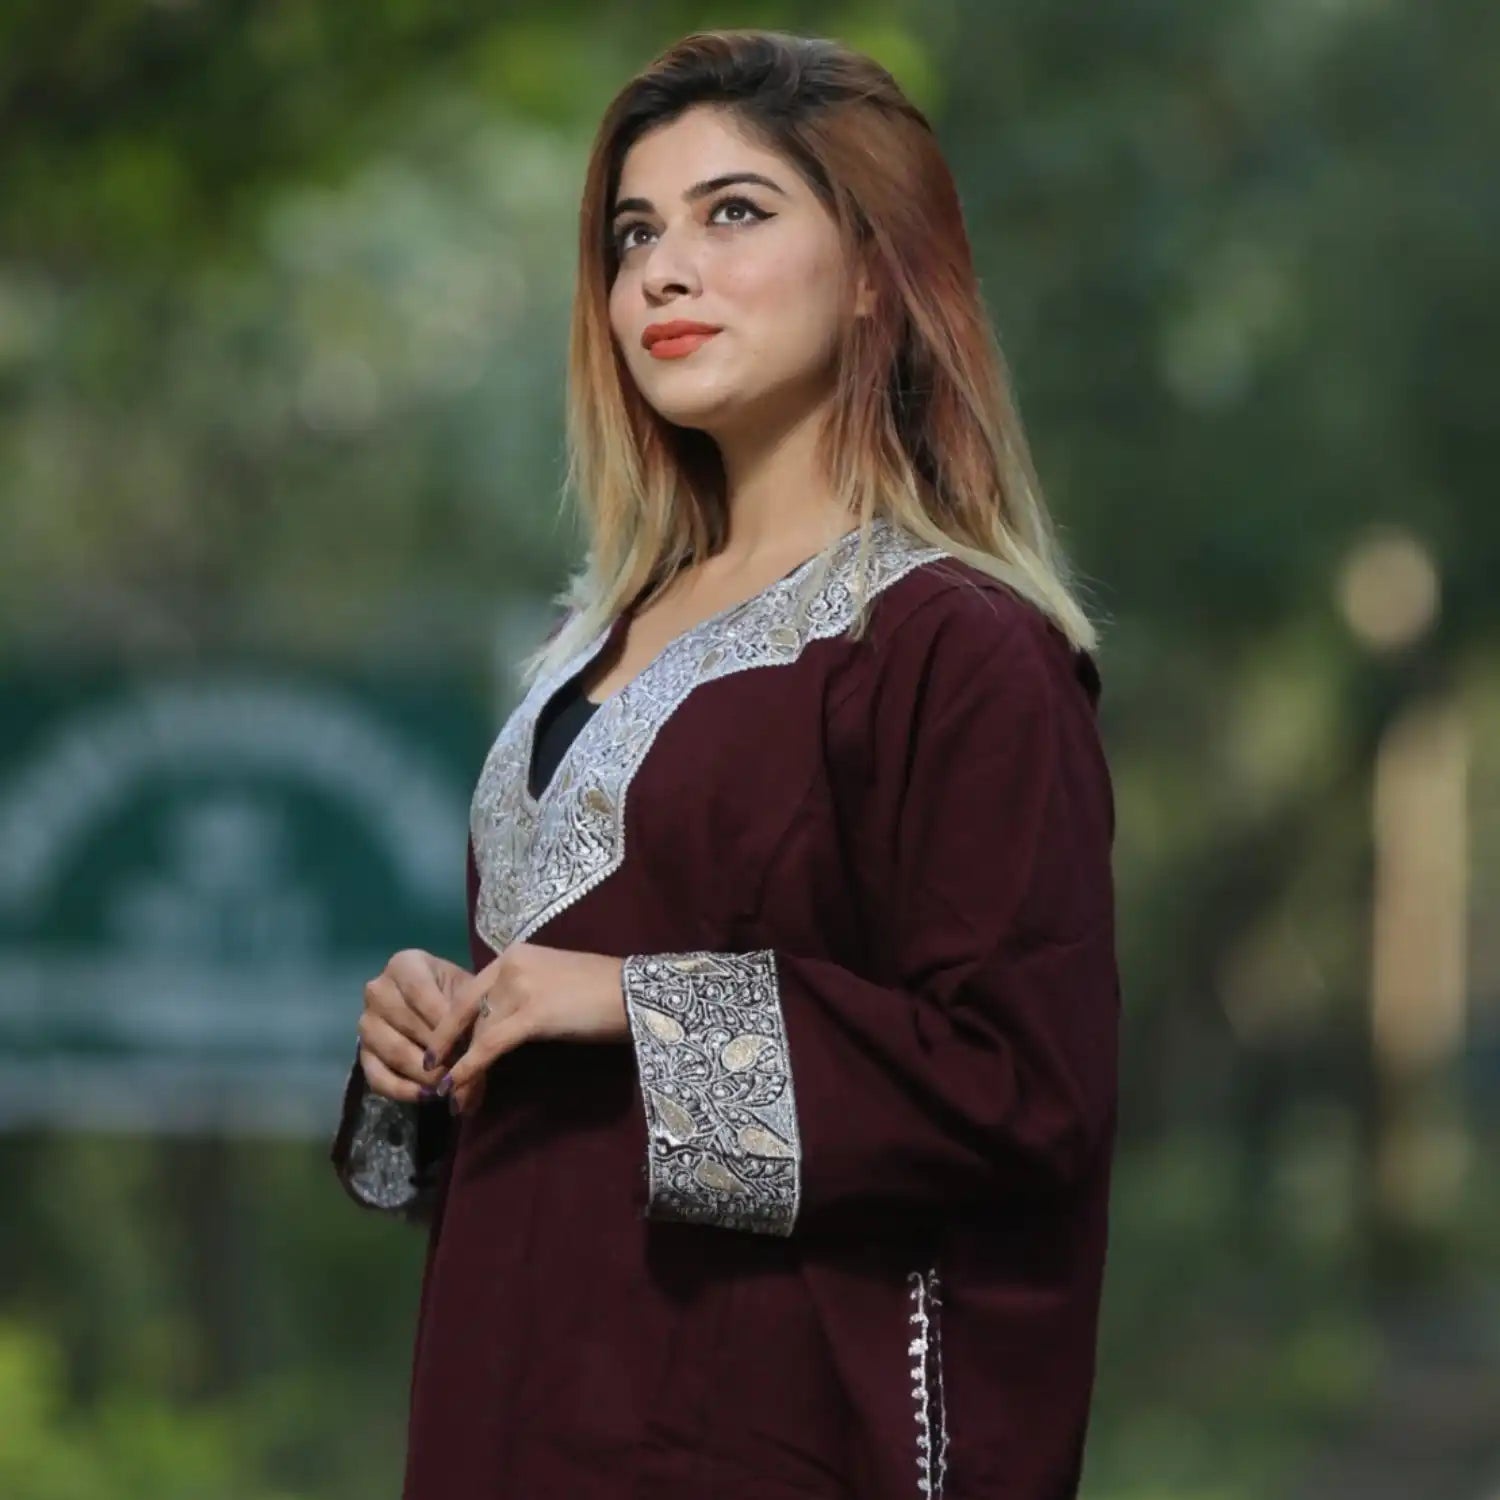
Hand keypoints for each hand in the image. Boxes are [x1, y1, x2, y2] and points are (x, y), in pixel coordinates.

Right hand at [357, 948, 472, 1103]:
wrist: (440, 1004)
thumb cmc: (456, 994)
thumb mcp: (467, 996)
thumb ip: (471, 1023)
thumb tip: (474, 1066)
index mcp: (403, 966)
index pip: (421, 994)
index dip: (444, 1022)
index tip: (466, 1045)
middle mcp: (377, 990)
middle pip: (407, 1026)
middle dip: (439, 1053)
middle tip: (463, 1071)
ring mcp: (366, 1023)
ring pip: (394, 1053)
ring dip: (424, 1074)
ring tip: (449, 1086)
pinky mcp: (362, 1053)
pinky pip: (378, 1077)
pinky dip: (404, 1090)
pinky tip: (427, 1096)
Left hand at [424, 942, 627, 1115]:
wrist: (636, 993)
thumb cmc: (603, 992)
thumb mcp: (553, 984)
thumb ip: (523, 995)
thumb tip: (501, 1026)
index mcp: (515, 954)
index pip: (471, 992)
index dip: (452, 1025)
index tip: (439, 1050)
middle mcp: (510, 964)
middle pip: (466, 1010)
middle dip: (447, 1047)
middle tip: (434, 1076)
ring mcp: (520, 987)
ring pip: (475, 1031)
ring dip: (457, 1066)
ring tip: (448, 1095)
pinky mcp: (531, 1013)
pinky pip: (489, 1046)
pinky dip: (468, 1068)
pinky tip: (456, 1087)